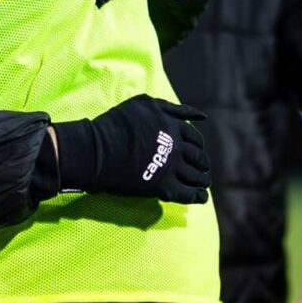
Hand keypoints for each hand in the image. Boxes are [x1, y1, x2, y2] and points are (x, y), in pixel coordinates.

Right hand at [49, 95, 209, 202]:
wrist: (97, 150)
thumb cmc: (115, 124)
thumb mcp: (144, 104)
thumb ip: (172, 108)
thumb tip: (201, 116)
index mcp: (173, 127)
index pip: (195, 138)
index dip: (198, 146)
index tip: (196, 151)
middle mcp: (177, 147)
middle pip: (199, 158)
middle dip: (202, 164)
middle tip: (202, 169)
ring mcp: (171, 168)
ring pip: (196, 177)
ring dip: (203, 180)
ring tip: (204, 184)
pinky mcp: (163, 187)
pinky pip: (188, 194)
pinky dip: (198, 196)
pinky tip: (201, 197)